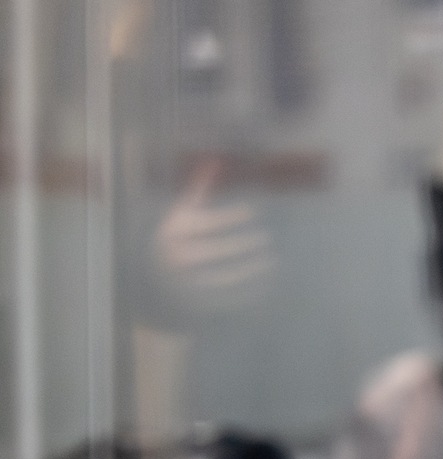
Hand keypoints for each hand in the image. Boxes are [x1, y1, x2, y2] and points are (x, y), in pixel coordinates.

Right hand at [153, 160, 273, 305]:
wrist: (154, 274)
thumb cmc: (178, 234)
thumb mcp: (183, 211)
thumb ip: (199, 188)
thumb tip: (215, 160)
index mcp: (174, 232)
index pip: (205, 224)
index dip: (229, 217)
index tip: (253, 212)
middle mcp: (175, 256)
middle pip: (211, 251)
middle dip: (240, 245)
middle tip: (266, 238)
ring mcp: (184, 281)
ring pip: (219, 276)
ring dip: (248, 269)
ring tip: (271, 260)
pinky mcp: (193, 299)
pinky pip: (223, 296)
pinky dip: (246, 290)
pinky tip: (266, 281)